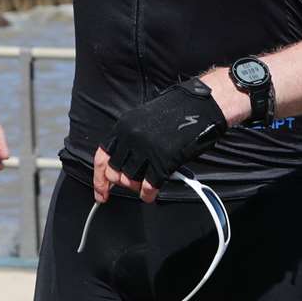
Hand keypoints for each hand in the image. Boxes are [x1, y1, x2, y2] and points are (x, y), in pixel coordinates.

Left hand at [94, 80, 225, 203]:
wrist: (201, 106)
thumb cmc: (177, 111)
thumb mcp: (144, 120)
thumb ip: (130, 139)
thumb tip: (123, 163)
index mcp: (124, 126)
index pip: (102, 157)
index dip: (100, 178)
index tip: (101, 192)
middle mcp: (131, 138)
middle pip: (115, 172)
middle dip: (122, 183)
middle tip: (132, 184)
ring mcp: (146, 149)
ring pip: (130, 180)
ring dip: (137, 187)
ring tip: (145, 185)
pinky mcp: (163, 160)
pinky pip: (149, 186)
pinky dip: (148, 194)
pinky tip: (151, 194)